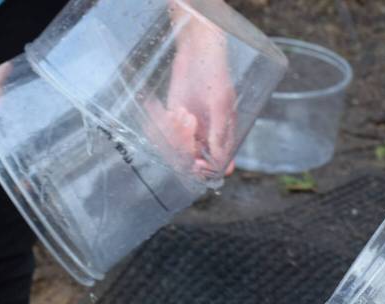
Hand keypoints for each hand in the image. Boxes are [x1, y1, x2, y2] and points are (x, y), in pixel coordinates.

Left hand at [150, 1, 236, 178]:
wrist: (195, 53)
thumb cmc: (215, 75)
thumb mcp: (221, 104)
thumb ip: (220, 132)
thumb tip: (219, 158)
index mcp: (224, 138)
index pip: (217, 167)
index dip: (205, 170)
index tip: (196, 161)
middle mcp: (205, 138)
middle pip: (190, 161)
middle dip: (184, 144)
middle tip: (187, 120)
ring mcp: (188, 131)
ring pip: (173, 149)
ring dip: (172, 132)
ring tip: (180, 112)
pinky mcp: (171, 120)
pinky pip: (160, 135)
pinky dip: (160, 124)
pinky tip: (167, 109)